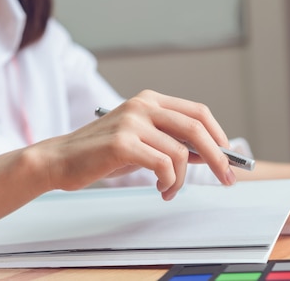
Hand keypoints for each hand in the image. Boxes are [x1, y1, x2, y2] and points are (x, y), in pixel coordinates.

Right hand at [32, 90, 235, 199]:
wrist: (60, 160)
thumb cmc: (102, 153)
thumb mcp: (143, 143)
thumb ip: (173, 143)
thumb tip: (209, 154)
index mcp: (150, 100)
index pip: (198, 112)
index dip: (218, 134)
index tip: (229, 156)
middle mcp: (143, 105)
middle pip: (197, 127)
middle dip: (218, 157)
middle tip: (227, 179)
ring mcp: (132, 122)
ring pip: (180, 152)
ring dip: (182, 179)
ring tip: (170, 190)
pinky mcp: (123, 143)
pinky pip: (163, 165)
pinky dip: (169, 182)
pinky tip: (160, 189)